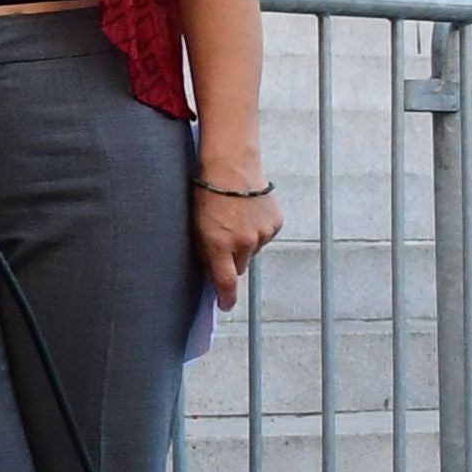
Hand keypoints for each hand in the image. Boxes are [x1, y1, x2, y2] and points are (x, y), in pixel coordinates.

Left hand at [192, 157, 282, 308]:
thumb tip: (211, 270)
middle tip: (223, 240)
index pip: (226, 282)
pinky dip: (257, 229)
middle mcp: (244, 243)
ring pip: (253, 250)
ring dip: (245, 242)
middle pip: (240, 266)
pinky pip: (265, 235)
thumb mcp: (195, 225)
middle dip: (232, 260)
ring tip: (235, 218)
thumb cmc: (205, 193)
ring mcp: (262, 233)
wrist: (231, 166)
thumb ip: (204, 250)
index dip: (226, 297)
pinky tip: (248, 212)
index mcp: (219, 245)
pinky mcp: (275, 223)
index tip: (225, 306)